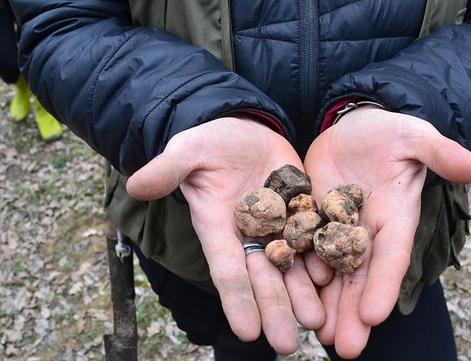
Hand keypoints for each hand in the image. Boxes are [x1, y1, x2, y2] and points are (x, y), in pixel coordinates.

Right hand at [126, 116, 324, 353]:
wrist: (244, 130)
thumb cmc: (210, 143)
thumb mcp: (188, 152)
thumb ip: (167, 170)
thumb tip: (136, 185)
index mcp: (218, 228)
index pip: (227, 270)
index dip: (237, 300)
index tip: (247, 332)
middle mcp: (248, 235)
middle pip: (263, 277)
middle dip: (274, 309)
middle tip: (288, 344)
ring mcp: (278, 225)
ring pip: (291, 266)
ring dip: (303, 294)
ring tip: (316, 322)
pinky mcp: (302, 210)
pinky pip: (314, 237)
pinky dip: (322, 258)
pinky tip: (334, 277)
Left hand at [304, 106, 470, 358]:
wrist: (353, 127)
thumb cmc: (389, 132)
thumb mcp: (414, 137)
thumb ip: (440, 153)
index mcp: (394, 217)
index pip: (391, 256)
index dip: (384, 285)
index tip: (374, 315)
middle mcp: (367, 232)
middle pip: (360, 277)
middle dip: (353, 313)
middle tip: (344, 348)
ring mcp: (336, 228)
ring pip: (332, 273)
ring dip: (326, 305)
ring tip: (319, 336)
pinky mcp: (310, 218)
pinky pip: (303, 250)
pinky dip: (299, 275)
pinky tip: (290, 300)